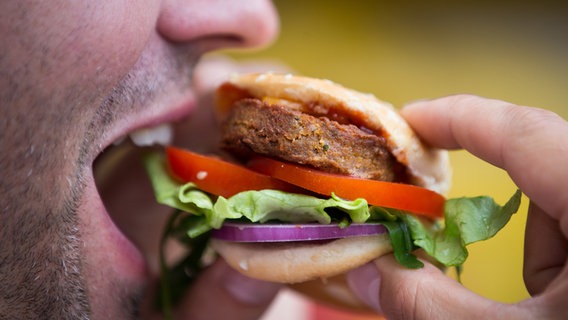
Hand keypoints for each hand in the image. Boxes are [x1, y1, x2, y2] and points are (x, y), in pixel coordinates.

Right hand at [346, 94, 567, 318]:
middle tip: (431, 226)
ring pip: (565, 209)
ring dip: (532, 251)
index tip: (407, 121)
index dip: (458, 117)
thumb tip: (364, 270)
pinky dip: (556, 265)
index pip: (526, 133)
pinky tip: (551, 307)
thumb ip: (428, 305)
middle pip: (543, 173)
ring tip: (533, 308)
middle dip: (489, 207)